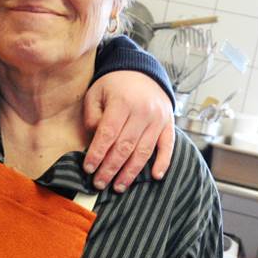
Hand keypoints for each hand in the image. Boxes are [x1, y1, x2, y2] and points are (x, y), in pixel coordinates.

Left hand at [82, 71, 174, 191]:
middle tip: (99, 184)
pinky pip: (168, 146)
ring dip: (131, 172)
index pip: (108, 133)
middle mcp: (143, 112)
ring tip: (118, 187)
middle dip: (110, 168)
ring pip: (144, 151)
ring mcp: (158, 119)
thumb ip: (92, 116)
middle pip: (125, 146)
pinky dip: (163, 162)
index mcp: (122, 102)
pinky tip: (154, 177)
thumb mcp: (95, 93)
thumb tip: (94, 140)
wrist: (141, 71)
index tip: (88, 169)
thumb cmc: (113, 85)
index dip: (97, 153)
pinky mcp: (169, 124)